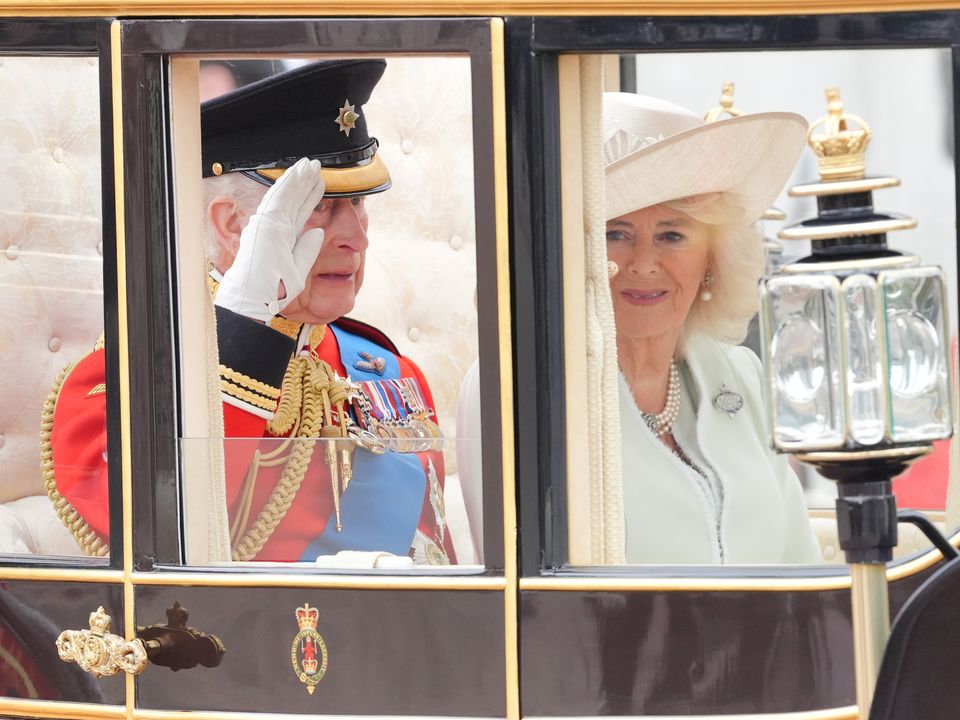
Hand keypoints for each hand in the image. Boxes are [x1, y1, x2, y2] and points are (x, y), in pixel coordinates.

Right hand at [214, 158, 325, 322]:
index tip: (319, 184)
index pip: (299, 213)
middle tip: (316, 166)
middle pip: (294, 200)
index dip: (309, 197)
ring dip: (298, 178)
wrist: (255, 298)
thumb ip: (307, 250)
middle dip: (305, 182)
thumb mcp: (298, 269)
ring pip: (287, 195)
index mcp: (282, 238)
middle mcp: (275, 228)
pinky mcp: (266, 222)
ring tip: (310, 164)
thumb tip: (318, 232)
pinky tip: (298, 172)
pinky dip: (289, 184)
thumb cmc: (273, 289)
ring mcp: (269, 224)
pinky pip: (279, 198)